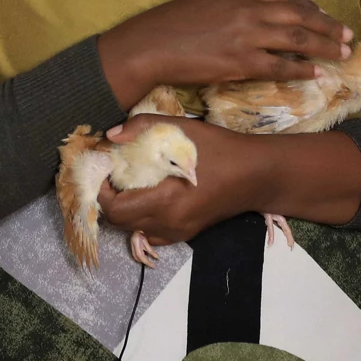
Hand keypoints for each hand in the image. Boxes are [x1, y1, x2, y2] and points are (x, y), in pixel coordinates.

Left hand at [96, 116, 273, 247]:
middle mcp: (170, 223)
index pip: (117, 208)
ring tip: (128, 186)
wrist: (259, 175)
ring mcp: (179, 232)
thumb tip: (110, 135)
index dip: (102, 191)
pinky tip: (148, 197)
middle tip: (112, 176)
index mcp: (167, 200)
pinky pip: (152, 233)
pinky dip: (142, 219)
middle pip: (121, 222)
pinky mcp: (186, 234)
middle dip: (110, 200)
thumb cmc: (222, 149)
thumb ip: (143, 127)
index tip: (103, 170)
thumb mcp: (184, 129)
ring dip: (125, 211)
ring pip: (135, 230)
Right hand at [98, 0, 351, 108]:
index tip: (324, 15)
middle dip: (328, 26)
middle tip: (347, 35)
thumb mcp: (208, 3)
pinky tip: (316, 73)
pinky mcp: (242, 62)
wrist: (150, 45)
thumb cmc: (172, 25)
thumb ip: (236, 6)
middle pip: (301, 16)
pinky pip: (281, 65)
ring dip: (324, 46)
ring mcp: (248, 35)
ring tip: (341, 53)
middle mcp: (249, 9)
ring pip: (298, 39)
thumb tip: (258, 16)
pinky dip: (302, 69)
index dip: (310, 7)